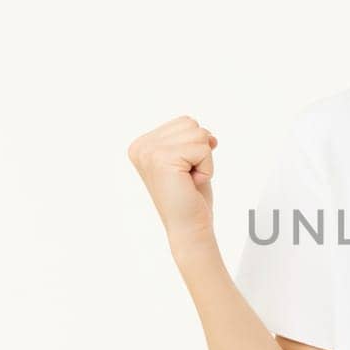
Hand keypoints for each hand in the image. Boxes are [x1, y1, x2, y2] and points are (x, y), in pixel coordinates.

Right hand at [127, 116, 219, 246]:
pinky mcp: (162, 159)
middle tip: (187, 177)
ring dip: (204, 160)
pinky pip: (203, 149)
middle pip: (191, 124)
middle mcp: (141, 146)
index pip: (185, 122)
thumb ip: (190, 139)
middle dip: (200, 151)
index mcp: (143, 144)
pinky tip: (192, 183)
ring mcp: (149, 152)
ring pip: (199, 134)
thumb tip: (208, 133)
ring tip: (189, 179)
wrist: (188, 227)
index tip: (183, 171)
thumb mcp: (188, 160)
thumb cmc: (190, 197)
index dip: (195, 146)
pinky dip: (207, 168)